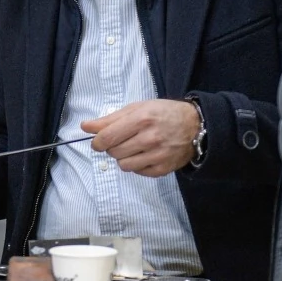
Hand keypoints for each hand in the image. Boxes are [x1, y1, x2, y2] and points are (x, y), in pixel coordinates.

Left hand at [82, 98, 200, 176]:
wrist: (195, 126)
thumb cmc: (164, 113)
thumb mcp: (137, 108)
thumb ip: (110, 119)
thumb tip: (85, 126)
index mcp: (141, 119)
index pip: (107, 137)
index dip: (97, 142)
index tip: (98, 141)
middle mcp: (149, 138)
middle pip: (114, 152)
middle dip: (112, 147)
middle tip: (123, 140)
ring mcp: (157, 156)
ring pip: (124, 165)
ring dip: (123, 157)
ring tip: (134, 148)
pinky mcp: (162, 169)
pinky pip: (137, 172)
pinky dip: (137, 165)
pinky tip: (145, 155)